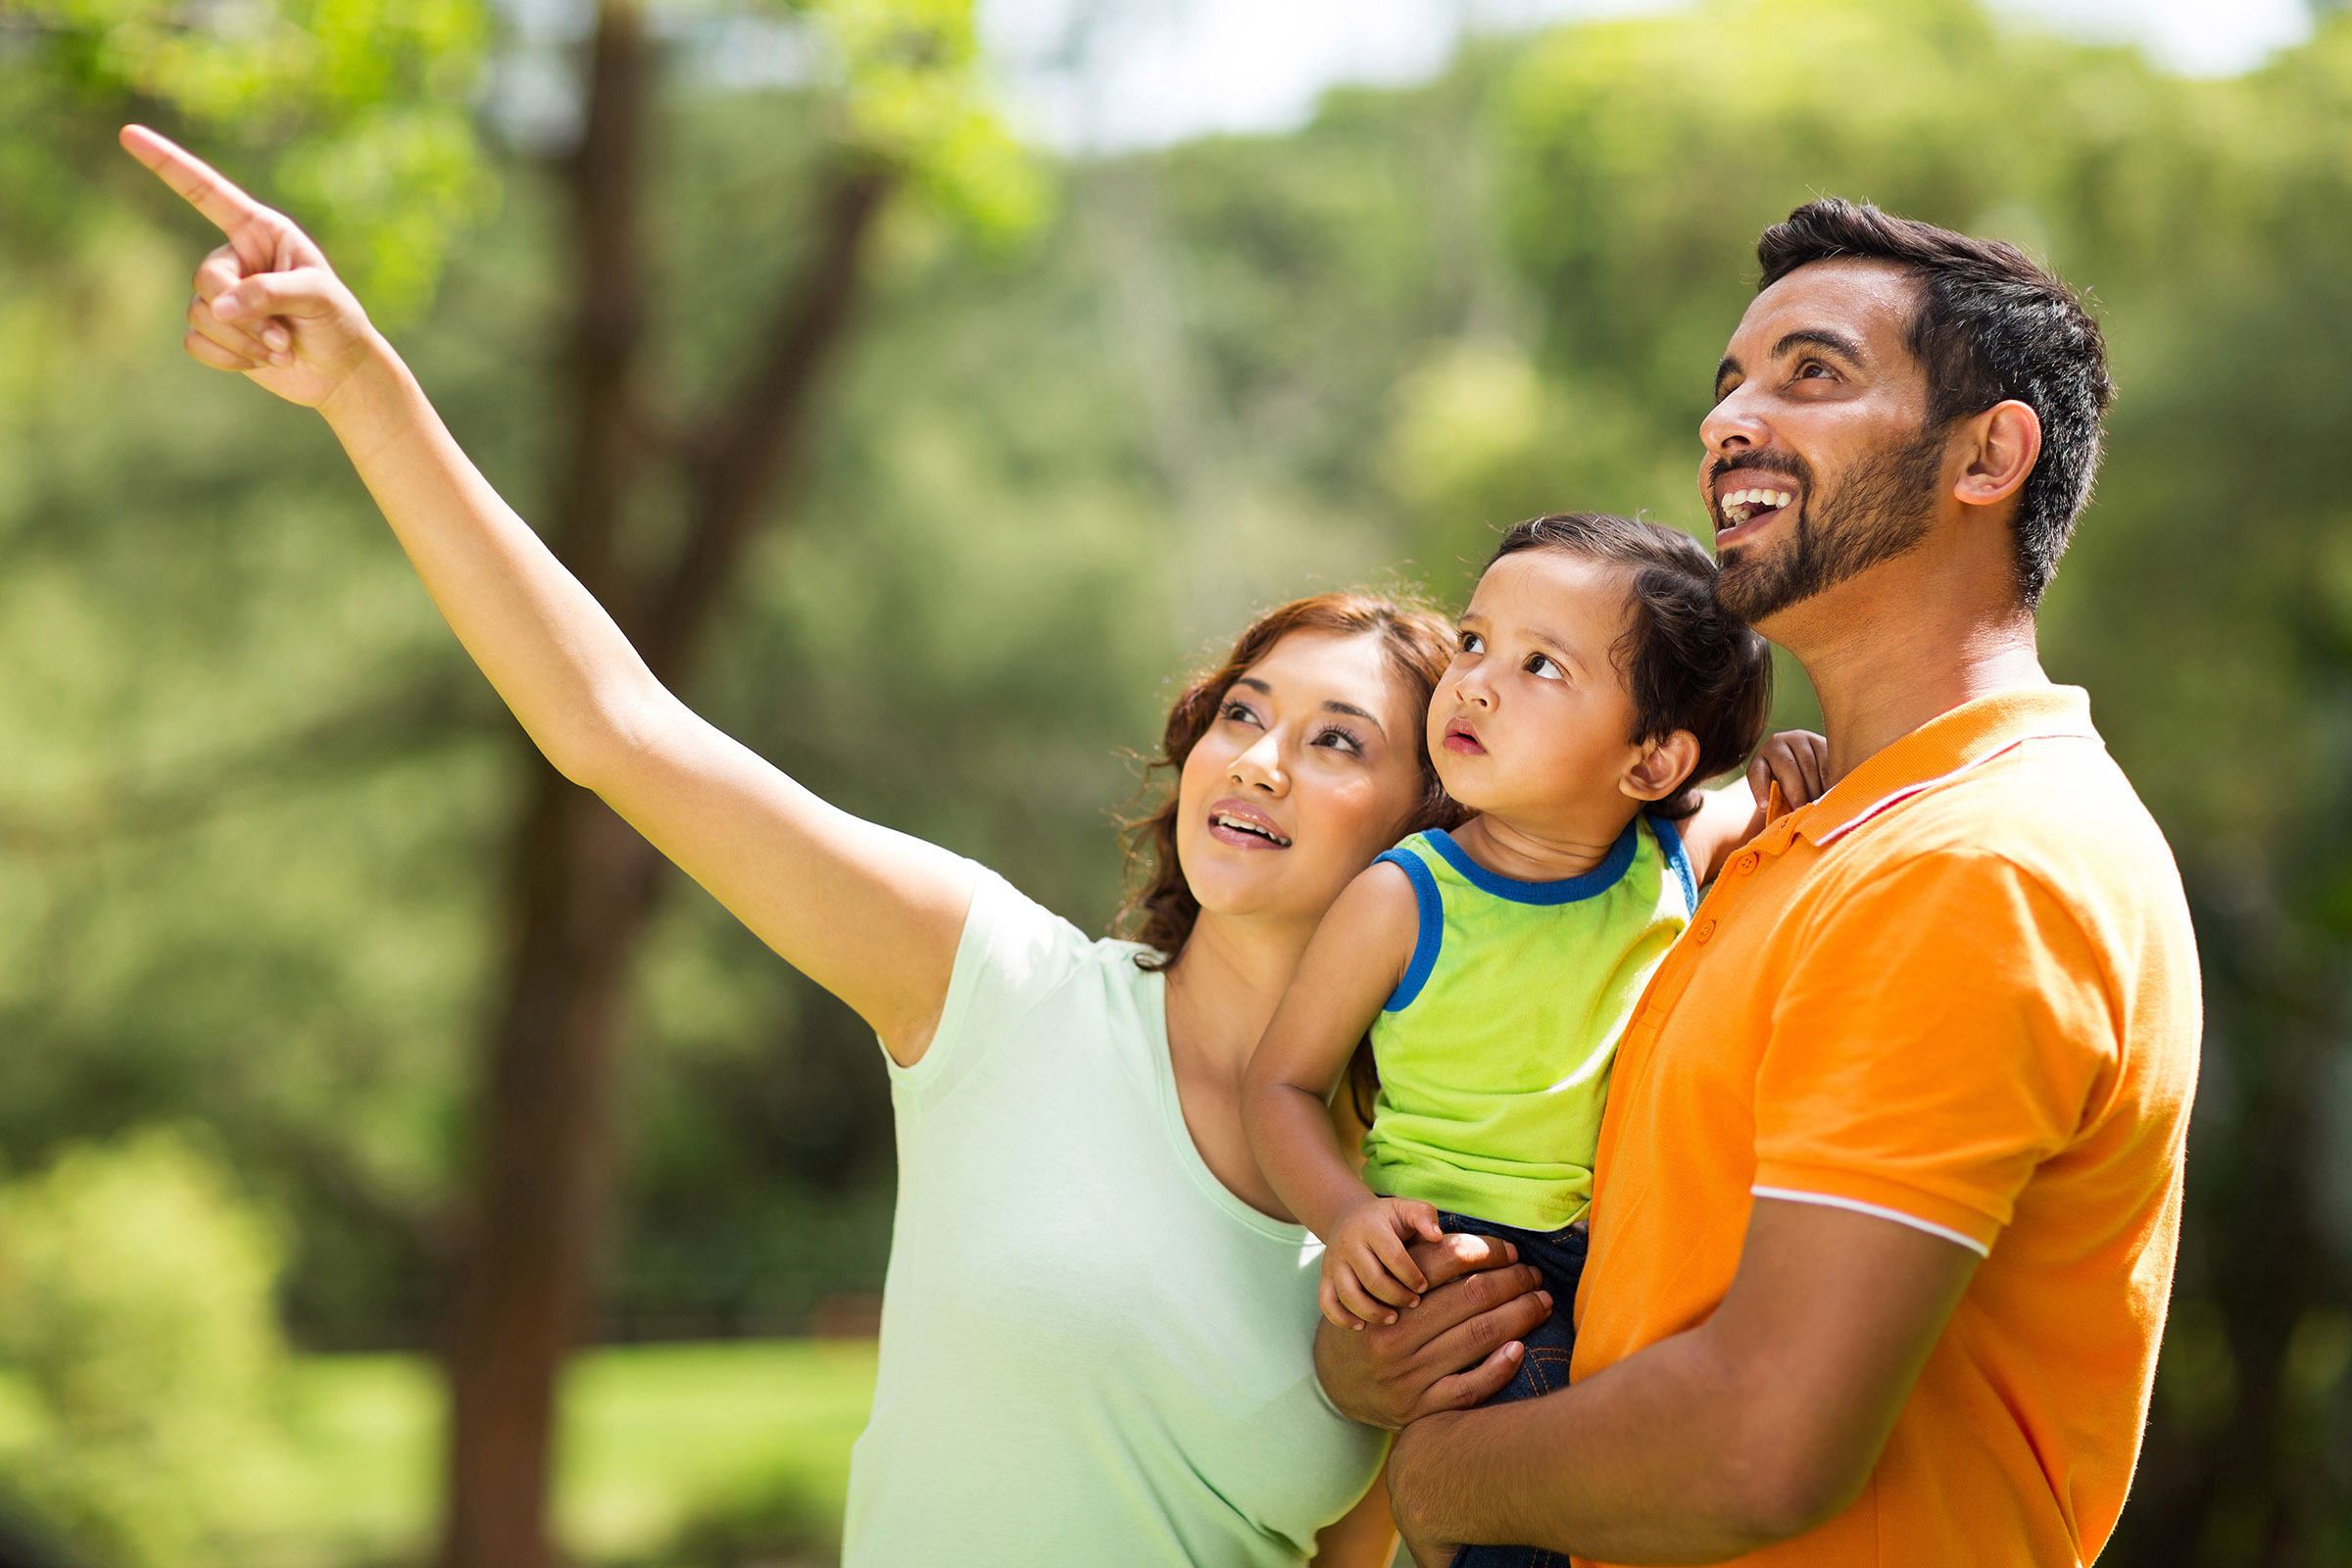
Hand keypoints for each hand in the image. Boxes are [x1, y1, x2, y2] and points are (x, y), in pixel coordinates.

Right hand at [119, 125, 381, 409]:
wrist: (340, 372)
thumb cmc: (338, 323)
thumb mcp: (319, 298)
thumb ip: (269, 293)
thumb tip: (219, 308)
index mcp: (261, 231)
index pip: (207, 193)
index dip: (167, 163)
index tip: (129, 134)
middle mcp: (236, 257)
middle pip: (205, 277)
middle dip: (242, 315)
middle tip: (283, 337)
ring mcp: (222, 294)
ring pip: (200, 314)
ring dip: (243, 342)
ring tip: (282, 349)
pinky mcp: (214, 331)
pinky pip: (196, 342)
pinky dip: (230, 359)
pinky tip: (261, 361)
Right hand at [1315, 1232, 1550, 1428]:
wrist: (1333, 1385)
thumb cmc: (1368, 1326)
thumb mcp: (1376, 1289)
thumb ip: (1415, 1267)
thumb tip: (1472, 1242)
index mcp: (1384, 1299)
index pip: (1443, 1263)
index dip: (1484, 1252)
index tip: (1511, 1250)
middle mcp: (1394, 1338)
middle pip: (1468, 1298)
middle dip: (1511, 1280)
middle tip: (1533, 1274)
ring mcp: (1408, 1377)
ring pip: (1477, 1337)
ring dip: (1518, 1315)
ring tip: (1540, 1301)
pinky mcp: (1420, 1410)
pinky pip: (1470, 1388)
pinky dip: (1499, 1368)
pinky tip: (1521, 1348)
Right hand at [1321, 1196, 1445, 1327]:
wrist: (1349, 1216)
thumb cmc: (1387, 1218)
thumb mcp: (1405, 1208)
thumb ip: (1424, 1216)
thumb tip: (1437, 1237)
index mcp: (1371, 1227)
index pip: (1393, 1257)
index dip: (1411, 1276)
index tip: (1424, 1287)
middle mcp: (1348, 1244)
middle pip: (1372, 1279)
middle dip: (1397, 1296)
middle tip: (1414, 1303)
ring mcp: (1333, 1262)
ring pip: (1349, 1295)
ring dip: (1372, 1312)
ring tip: (1392, 1319)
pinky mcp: (1324, 1276)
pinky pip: (1326, 1302)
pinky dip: (1341, 1318)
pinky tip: (1361, 1325)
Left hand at [1745, 728, 1827, 831]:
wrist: (1802, 764)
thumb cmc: (1786, 791)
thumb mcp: (1776, 795)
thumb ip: (1777, 804)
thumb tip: (1787, 822)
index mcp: (1760, 760)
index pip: (1757, 773)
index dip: (1760, 790)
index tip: (1764, 808)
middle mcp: (1777, 744)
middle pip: (1787, 767)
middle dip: (1796, 792)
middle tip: (1803, 810)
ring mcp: (1800, 740)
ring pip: (1809, 765)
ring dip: (1816, 788)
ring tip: (1819, 806)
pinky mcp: (1820, 741)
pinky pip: (1828, 760)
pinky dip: (1831, 778)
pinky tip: (1833, 793)